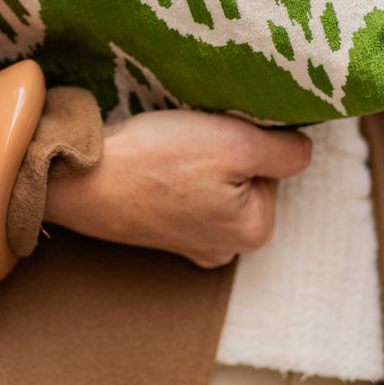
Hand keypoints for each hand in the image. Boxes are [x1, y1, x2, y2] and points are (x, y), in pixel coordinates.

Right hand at [42, 108, 311, 266]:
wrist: (81, 177)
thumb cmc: (156, 159)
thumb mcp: (236, 143)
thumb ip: (286, 149)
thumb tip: (302, 149)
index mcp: (255, 231)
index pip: (275, 162)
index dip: (246, 138)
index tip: (212, 136)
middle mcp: (227, 248)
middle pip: (246, 175)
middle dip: (223, 151)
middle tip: (188, 140)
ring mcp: (191, 243)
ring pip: (215, 181)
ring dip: (197, 159)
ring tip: (168, 151)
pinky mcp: (161, 230)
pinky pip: (184, 192)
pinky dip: (173, 174)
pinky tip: (153, 167)